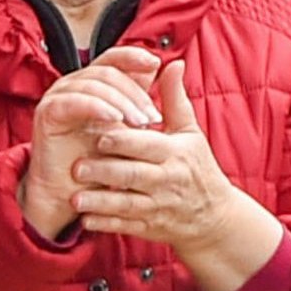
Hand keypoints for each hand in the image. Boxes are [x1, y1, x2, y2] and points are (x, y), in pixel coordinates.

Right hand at [20, 46, 163, 239]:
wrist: (75, 194)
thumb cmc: (102, 163)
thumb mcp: (129, 128)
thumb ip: (143, 98)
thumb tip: (171, 66)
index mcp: (92, 84)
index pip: (113, 58)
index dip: (133, 57)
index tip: (156, 63)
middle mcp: (73, 85)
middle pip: (107, 71)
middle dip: (134, 92)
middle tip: (153, 117)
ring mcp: (58, 97)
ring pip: (93, 84)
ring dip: (120, 102)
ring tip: (140, 124)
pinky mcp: (47, 113)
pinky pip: (73, 101)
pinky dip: (97, 107)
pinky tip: (115, 119)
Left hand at [75, 59, 285, 290]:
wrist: (215, 217)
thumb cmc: (197, 168)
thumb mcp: (190, 133)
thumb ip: (175, 99)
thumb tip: (172, 63)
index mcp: (174, 153)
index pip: (146, 144)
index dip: (122, 140)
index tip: (98, 133)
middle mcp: (166, 180)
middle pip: (132, 175)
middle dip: (104, 171)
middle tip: (76, 166)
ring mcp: (158, 206)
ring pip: (126, 205)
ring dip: (100, 202)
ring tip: (75, 198)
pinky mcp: (150, 227)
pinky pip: (126, 226)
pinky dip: (106, 224)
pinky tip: (85, 220)